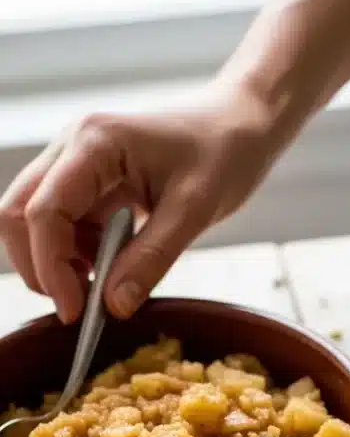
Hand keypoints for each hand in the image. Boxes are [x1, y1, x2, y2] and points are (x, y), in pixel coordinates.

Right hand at [0, 93, 273, 322]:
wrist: (240, 124)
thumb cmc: (225, 152)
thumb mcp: (195, 210)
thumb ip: (152, 258)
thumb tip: (114, 306)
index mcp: (95, 143)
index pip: (44, 211)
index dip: (50, 267)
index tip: (76, 312)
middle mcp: (73, 147)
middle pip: (19, 214)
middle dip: (39, 267)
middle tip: (79, 309)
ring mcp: (77, 164)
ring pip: (37, 223)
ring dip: (59, 263)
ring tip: (102, 289)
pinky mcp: (90, 183)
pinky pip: (65, 226)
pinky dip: (78, 256)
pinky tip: (111, 270)